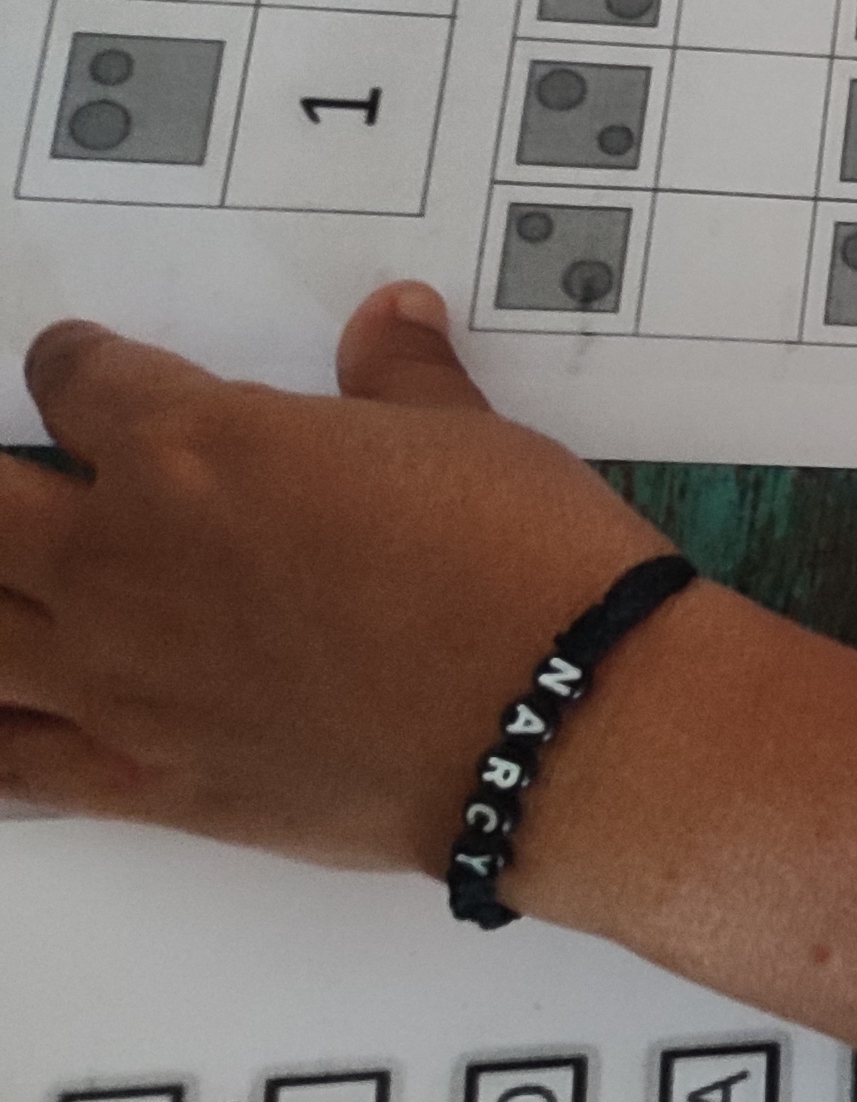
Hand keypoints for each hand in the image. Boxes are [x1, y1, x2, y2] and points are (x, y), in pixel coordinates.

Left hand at [0, 286, 668, 878]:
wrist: (558, 717)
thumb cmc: (519, 570)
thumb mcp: (467, 440)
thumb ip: (399, 382)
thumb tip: (389, 322)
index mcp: (195, 446)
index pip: (82, 381)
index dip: (79, 365)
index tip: (84, 369)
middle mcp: (124, 556)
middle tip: (19, 484)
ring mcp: (117, 675)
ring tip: (11, 590)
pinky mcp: (141, 779)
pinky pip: (6, 764)